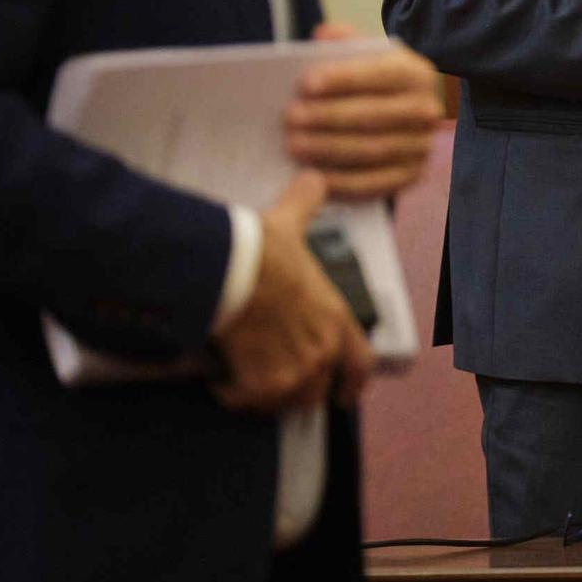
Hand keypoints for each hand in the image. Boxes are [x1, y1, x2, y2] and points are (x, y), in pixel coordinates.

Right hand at [213, 172, 374, 412]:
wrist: (228, 271)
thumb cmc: (261, 248)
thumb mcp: (291, 223)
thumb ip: (304, 203)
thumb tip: (312, 178)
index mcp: (336, 317)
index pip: (361, 363)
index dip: (353, 383)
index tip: (344, 395)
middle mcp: (323, 349)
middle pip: (318, 388)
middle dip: (297, 387)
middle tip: (271, 380)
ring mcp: (295, 370)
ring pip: (286, 400)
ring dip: (265, 394)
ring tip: (243, 380)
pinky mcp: (262, 384)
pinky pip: (249, 402)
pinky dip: (233, 395)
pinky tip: (219, 381)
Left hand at [283, 23, 442, 200]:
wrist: (403, 114)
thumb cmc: (372, 83)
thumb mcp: (366, 57)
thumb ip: (345, 42)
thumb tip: (324, 35)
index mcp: (417, 73)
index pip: (379, 74)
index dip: (342, 79)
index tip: (306, 84)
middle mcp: (427, 109)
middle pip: (374, 115)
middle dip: (328, 117)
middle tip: (290, 118)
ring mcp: (422, 145)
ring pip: (372, 150)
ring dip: (329, 150)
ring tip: (293, 145)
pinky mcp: (413, 174)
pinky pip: (376, 183)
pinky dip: (343, 182)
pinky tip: (314, 177)